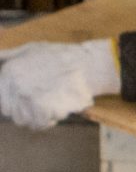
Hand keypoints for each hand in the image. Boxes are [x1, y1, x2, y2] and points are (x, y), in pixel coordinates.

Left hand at [0, 39, 120, 129]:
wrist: (90, 64)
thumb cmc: (64, 56)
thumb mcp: (33, 48)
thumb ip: (10, 56)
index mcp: (9, 71)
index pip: (2, 100)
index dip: (16, 104)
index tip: (30, 102)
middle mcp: (15, 85)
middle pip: (12, 113)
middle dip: (27, 112)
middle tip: (44, 104)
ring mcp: (28, 97)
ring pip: (25, 121)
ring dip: (38, 118)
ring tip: (53, 106)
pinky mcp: (43, 108)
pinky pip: (40, 123)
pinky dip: (50, 120)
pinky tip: (58, 110)